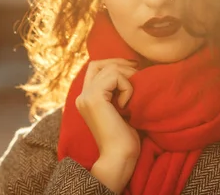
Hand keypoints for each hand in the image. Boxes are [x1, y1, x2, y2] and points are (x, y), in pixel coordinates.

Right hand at [75, 58, 139, 192]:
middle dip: (120, 64)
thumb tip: (131, 69)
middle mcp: (82, 95)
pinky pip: (115, 76)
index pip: (95, 67)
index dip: (114, 64)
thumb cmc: (124, 138)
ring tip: (132, 98)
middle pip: (98, 63)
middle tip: (138, 74)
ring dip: (127, 78)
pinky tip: (127, 106)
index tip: (133, 72)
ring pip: (109, 68)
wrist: (118, 157)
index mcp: (86, 98)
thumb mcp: (120, 108)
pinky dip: (127, 87)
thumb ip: (117, 91)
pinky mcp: (94, 97)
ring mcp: (86, 95)